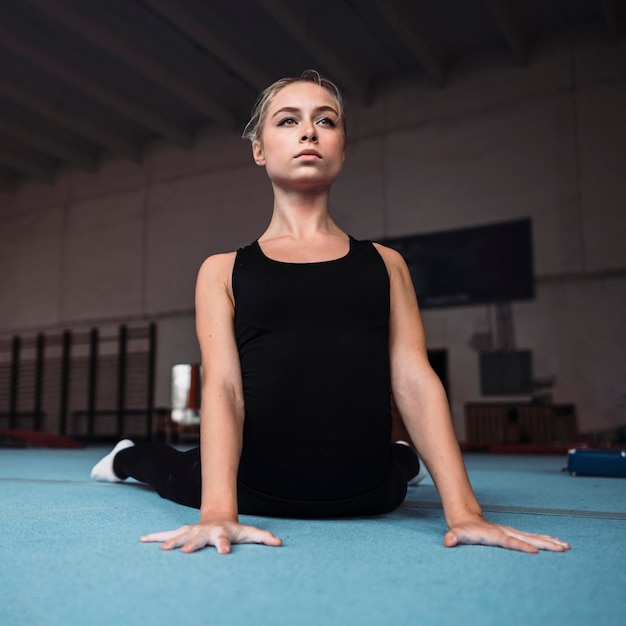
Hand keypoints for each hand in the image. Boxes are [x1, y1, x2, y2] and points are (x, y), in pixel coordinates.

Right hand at [140, 520, 282, 553]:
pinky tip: (142, 539)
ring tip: (163, 549)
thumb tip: (279, 542)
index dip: (225, 545)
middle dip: (192, 544)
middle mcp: (205, 531)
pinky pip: (167, 535)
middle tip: (185, 552)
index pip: (224, 540)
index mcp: (222, 534)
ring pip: (180, 535)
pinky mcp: (182, 533)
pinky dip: (155, 537)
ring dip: (171, 541)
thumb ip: (263, 537)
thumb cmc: (235, 530)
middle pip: (199, 538)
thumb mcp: (249, 533)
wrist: (217, 517)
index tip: (224, 552)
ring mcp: (192, 531)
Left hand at [444, 518, 569, 553]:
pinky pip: (532, 537)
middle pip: (527, 538)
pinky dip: (545, 540)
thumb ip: (452, 537)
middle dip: (544, 543)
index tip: (534, 551)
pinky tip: (557, 543)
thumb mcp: (456, 533)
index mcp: (494, 535)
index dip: (520, 546)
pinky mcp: (514, 534)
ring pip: (533, 537)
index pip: (509, 541)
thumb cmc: (462, 529)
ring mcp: (511, 532)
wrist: (466, 517)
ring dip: (549, 542)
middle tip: (561, 548)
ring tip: (565, 546)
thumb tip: (448, 541)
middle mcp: (506, 532)